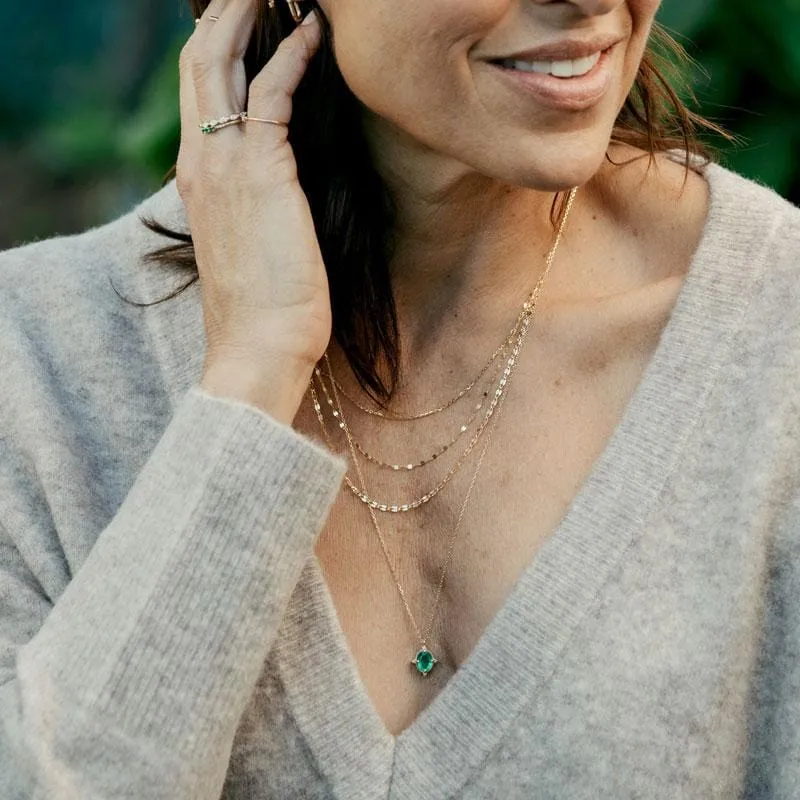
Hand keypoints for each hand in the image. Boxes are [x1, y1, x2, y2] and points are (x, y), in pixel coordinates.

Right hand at [177, 0, 327, 420]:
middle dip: (223, 15)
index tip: (241, 24)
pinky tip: (314, 33)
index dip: (216, 50)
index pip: (196, 95)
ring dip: (247, 14)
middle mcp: (200, 161)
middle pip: (198, 63)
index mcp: (196, 179)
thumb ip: (251, 207)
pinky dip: (293, 54)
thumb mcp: (249, 247)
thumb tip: (277, 192)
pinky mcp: (262, 170)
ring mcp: (225, 163)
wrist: (260, 347)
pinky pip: (273, 90)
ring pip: (222, 61)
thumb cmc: (263, 309)